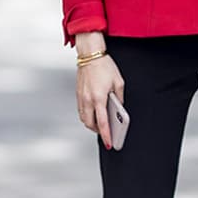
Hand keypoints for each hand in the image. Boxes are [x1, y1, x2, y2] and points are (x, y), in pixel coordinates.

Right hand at [75, 34, 124, 149]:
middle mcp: (88, 100)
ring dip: (91, 124)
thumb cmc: (104, 66)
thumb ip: (119, 98)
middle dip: (97, 131)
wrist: (90, 54)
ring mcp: (81, 97)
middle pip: (90, 124)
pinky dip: (86, 116)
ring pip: (83, 118)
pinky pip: (81, 110)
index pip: (103, 122)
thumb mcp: (119, 82)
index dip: (106, 135)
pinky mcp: (78, 94)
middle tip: (106, 133)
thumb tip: (119, 108)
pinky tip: (93, 114)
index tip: (109, 143)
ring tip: (100, 124)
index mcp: (99, 98)